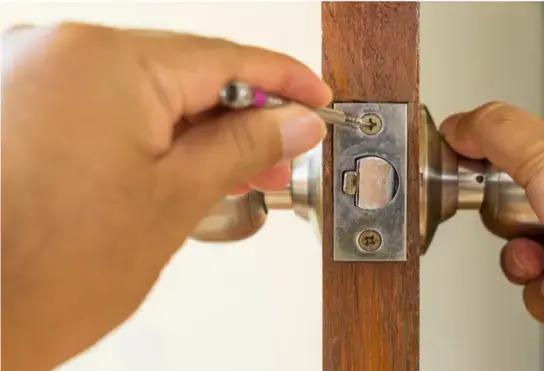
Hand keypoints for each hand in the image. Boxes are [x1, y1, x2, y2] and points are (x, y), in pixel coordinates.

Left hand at [2, 23, 330, 369]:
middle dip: (240, 115)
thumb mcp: (176, 200)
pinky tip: (178, 165)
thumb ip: (244, 146)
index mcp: (104, 63)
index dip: (282, 82)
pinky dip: (147, 134)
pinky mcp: (14, 107)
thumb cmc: (45, 274)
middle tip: (280, 152)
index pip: (223, 58)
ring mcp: (26, 76)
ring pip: (142, 91)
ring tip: (233, 171)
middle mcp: (56, 52)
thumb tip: (292, 122)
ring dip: (194, 129)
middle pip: (181, 71)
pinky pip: (102, 105)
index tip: (314, 98)